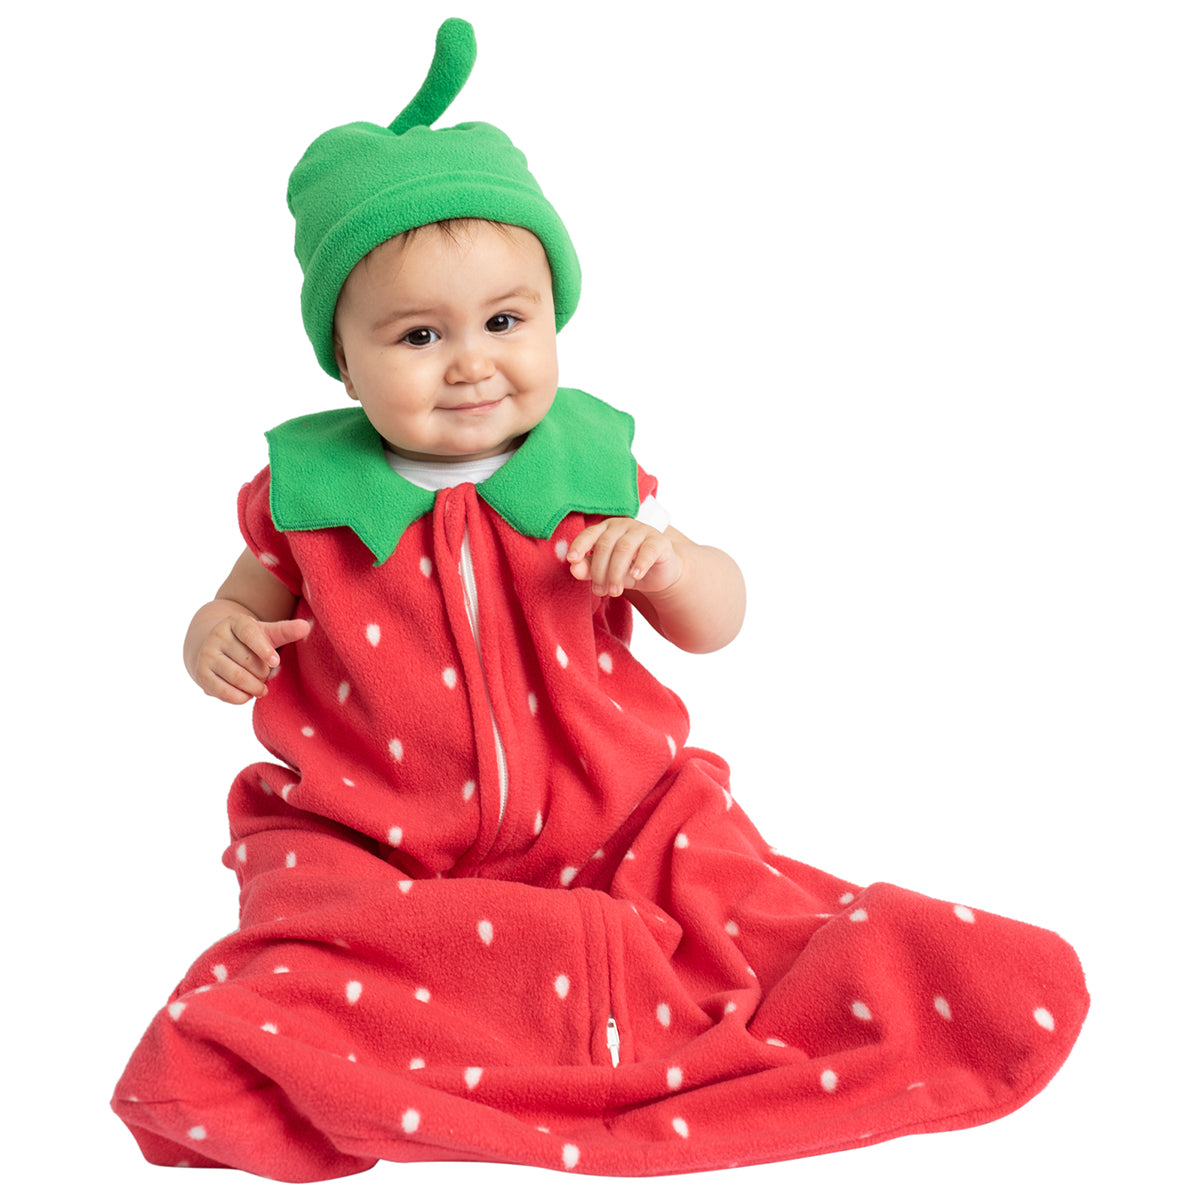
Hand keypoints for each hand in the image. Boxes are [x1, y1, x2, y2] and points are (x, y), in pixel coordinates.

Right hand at [191, 612, 311, 704]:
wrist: (215, 648)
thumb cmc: (249, 642)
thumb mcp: (266, 633)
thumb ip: (285, 631)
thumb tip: (307, 626)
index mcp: (236, 622)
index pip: (250, 633)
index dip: (263, 648)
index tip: (276, 662)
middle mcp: (217, 636)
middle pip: (248, 661)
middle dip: (263, 673)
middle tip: (267, 675)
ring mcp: (207, 655)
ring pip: (237, 677)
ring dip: (254, 687)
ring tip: (261, 688)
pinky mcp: (201, 674)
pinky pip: (224, 691)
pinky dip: (241, 697)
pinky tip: (247, 694)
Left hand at [565, 518, 681, 597]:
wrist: (659, 574)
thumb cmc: (628, 569)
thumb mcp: (606, 572)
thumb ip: (588, 569)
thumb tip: (573, 568)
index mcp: (605, 529)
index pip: (589, 534)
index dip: (579, 546)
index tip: (572, 560)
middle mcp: (622, 526)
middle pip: (605, 545)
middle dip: (599, 571)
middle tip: (600, 592)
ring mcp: (642, 531)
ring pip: (624, 548)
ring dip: (616, 572)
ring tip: (614, 592)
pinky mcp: (659, 541)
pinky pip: (648, 550)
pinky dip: (640, 564)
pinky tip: (635, 576)